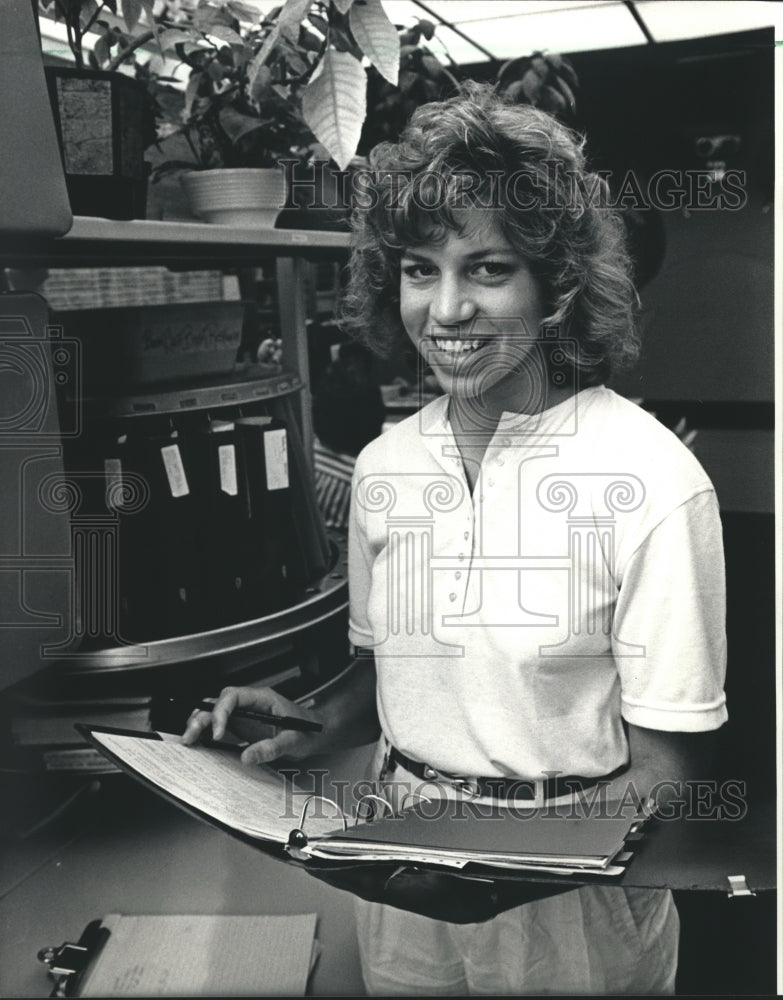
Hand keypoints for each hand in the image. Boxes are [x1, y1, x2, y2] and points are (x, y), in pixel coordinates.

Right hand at [180, 685, 325, 765]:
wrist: (317, 733)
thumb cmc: (309, 730)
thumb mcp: (294, 740)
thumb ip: (271, 747)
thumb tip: (247, 756)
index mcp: (262, 698)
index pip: (233, 696)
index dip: (221, 712)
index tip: (218, 733)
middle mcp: (250, 703)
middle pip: (218, 702)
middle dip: (202, 717)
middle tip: (191, 737)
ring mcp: (244, 714)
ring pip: (214, 711)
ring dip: (200, 723)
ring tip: (189, 739)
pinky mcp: (242, 726)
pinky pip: (219, 725)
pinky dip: (206, 731)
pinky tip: (199, 742)